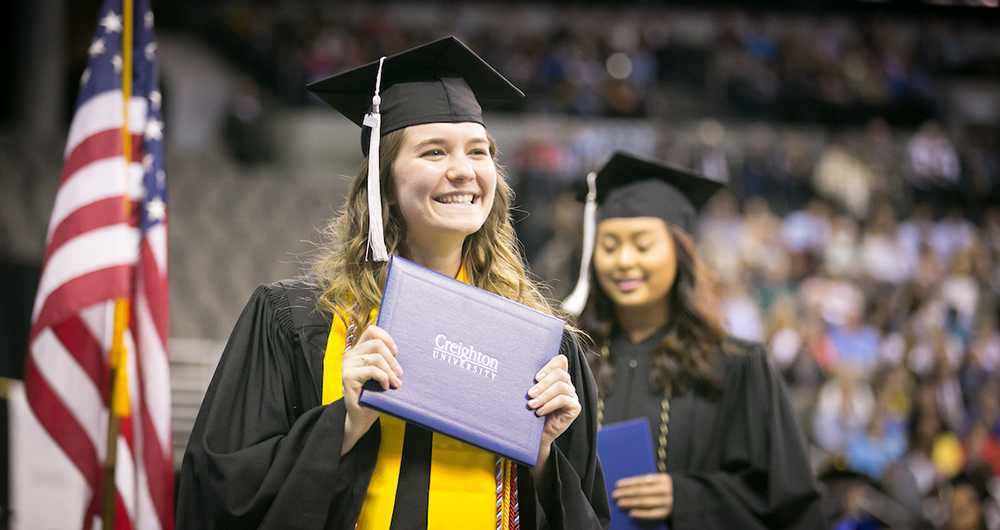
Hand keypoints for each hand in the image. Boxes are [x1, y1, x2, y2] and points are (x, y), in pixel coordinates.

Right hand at [341, 325, 401, 453]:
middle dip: (392, 359)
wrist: (361, 415)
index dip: (387, 338)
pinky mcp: (348, 376)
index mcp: (359, 350)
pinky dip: (383, 378)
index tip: (396, 352)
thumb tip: (408, 348)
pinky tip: (386, 386)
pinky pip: (372, 370)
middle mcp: (351, 355)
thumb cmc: (374, 393)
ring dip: (390, 371)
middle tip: (399, 373)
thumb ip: (386, 359)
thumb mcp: (382, 372)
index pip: (372, 330)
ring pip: (376, 358)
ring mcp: (348, 365)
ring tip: (395, 383)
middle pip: (377, 344)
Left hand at [527, 354, 580, 469]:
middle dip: (543, 383)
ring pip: (561, 386)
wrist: (536, 436)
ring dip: (544, 395)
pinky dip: (550, 405)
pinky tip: (540, 412)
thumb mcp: (531, 395)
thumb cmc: (531, 413)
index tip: (536, 377)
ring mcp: (572, 396)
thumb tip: (518, 369)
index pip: (560, 361)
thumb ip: (531, 383)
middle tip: (530, 393)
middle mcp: (567, 384)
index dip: (549, 365)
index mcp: (557, 377)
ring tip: (532, 404)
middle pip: (560, 373)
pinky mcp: (575, 408)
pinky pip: (564, 400)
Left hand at [612, 473, 673, 519]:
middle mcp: (665, 490)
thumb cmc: (669, 488)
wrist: (690, 499)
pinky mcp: (667, 513)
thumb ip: (650, 481)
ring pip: (645, 502)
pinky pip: (652, 514)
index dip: (628, 483)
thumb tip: (628, 485)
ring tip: (619, 503)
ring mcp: (667, 502)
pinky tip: (631, 513)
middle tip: (615, 495)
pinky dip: (641, 514)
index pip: (642, 480)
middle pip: (641, 491)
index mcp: (663, 478)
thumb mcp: (663, 481)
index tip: (617, 485)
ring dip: (630, 503)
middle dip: (626, 493)